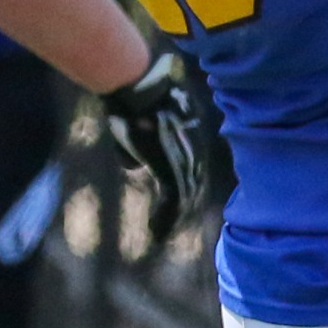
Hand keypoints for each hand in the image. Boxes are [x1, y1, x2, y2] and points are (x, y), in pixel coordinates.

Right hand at [100, 49, 211, 239]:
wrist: (141, 89)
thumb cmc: (133, 102)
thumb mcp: (137, 126)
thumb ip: (136, 150)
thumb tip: (132, 167)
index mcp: (192, 139)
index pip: (193, 171)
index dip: (185, 191)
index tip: (178, 207)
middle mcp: (195, 153)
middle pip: (192, 189)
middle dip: (180, 211)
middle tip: (169, 230)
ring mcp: (186, 162)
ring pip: (182, 200)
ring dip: (170, 221)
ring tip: (159, 238)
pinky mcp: (172, 170)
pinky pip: (169, 203)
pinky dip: (162, 221)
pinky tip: (154, 234)